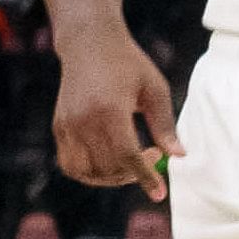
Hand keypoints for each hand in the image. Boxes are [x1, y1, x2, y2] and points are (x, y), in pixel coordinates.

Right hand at [49, 36, 172, 196]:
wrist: (90, 45)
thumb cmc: (129, 64)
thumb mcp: (155, 89)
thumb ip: (165, 125)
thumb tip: (179, 156)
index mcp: (110, 111)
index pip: (128, 156)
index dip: (145, 178)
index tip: (159, 193)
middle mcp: (84, 121)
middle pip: (107, 168)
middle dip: (132, 176)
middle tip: (152, 158)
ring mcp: (67, 126)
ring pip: (85, 172)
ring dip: (109, 178)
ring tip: (130, 163)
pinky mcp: (58, 127)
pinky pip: (69, 163)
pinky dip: (88, 172)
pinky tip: (108, 162)